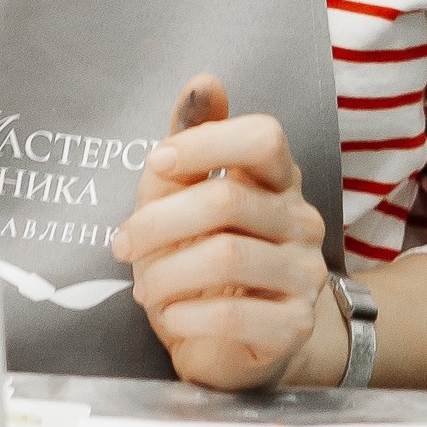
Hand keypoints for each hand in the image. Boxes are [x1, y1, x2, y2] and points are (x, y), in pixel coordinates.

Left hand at [111, 75, 338, 393]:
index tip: (159, 162)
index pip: (264, 138)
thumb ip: (189, 144)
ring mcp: (303, 274)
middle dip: (159, 222)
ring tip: (145, 287)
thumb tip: (204, 82)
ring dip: (167, 273)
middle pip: (228, 199)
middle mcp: (302, 221)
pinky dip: (186, 314)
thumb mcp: (183, 198)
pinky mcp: (293, 325)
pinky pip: (232, 315)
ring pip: (227, 257)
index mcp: (277, 181)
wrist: (236, 344)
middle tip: (123, 244)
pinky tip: (171, 314)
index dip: (207, 142)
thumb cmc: (205, 261)